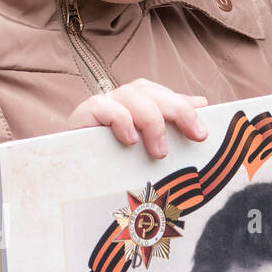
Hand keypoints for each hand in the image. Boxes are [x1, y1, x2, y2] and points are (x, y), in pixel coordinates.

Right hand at [67, 79, 208, 158]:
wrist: (70, 180)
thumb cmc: (110, 165)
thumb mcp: (144, 149)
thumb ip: (170, 126)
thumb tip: (201, 103)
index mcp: (134, 105)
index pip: (161, 94)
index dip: (183, 107)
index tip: (202, 133)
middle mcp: (117, 101)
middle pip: (148, 92)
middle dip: (176, 111)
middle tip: (194, 136)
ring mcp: (100, 107)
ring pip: (130, 96)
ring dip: (151, 120)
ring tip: (159, 150)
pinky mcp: (81, 116)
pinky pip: (103, 107)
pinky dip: (120, 119)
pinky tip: (129, 139)